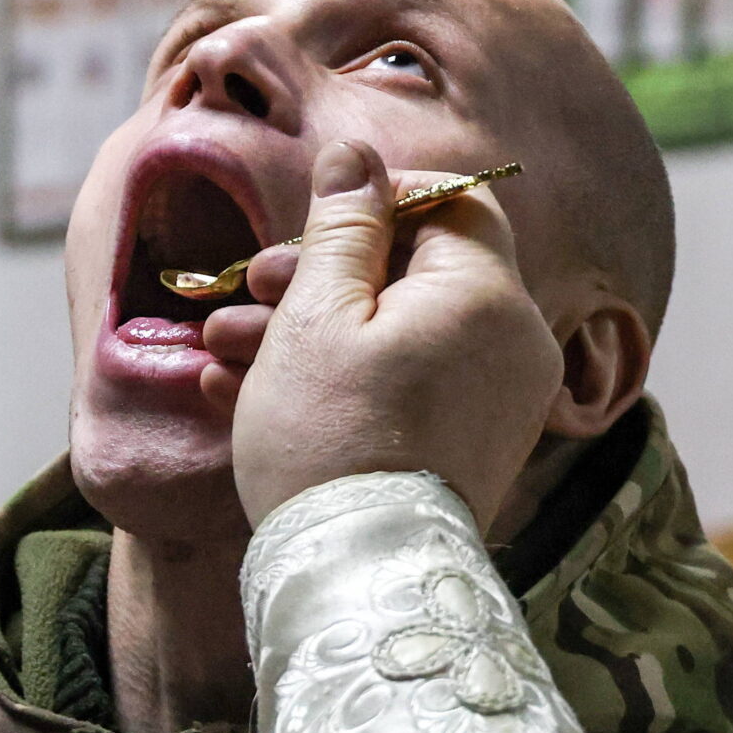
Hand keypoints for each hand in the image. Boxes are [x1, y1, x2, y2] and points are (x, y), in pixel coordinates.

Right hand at [211, 139, 563, 528]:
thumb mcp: (317, 314)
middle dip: (318, 275)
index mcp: (485, 293)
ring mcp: (495, 402)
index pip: (452, 201)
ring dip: (308, 331)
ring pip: (396, 334)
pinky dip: (338, 382)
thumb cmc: (331, 437)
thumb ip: (341, 227)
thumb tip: (354, 155)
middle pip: (414, 272)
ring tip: (222, 351)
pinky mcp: (467, 450)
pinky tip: (247, 394)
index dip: (377, 199)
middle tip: (245, 290)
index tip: (308, 223)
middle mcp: (510, 342)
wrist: (359, 577)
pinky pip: (403, 389)